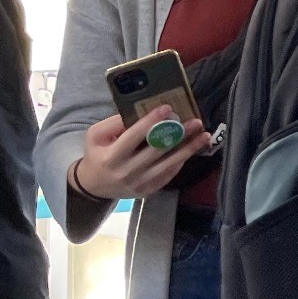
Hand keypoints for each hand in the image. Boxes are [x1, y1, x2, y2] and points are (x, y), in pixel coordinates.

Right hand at [72, 106, 210, 199]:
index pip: (134, 136)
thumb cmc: (97, 154)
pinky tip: (192, 148)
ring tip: (204, 135)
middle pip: (156, 150)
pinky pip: (169, 174)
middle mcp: (126, 172)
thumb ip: (114, 123)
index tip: (167, 108)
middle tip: (195, 121)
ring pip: (168, 164)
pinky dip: (181, 161)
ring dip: (188, 149)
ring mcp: (139, 183)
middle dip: (178, 134)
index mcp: (111, 156)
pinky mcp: (148, 191)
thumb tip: (140, 112)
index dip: (151, 122)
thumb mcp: (95, 136)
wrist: (94, 186)